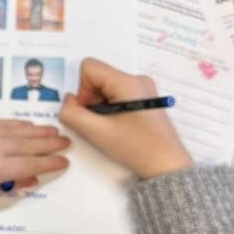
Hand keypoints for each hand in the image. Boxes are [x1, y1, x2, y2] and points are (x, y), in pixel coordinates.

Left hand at [0, 117, 70, 201]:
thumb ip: (3, 186)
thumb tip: (28, 180)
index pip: (32, 165)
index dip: (51, 163)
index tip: (63, 162)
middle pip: (31, 144)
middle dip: (51, 144)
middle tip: (67, 143)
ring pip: (20, 130)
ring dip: (40, 131)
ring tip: (55, 132)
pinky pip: (4, 121)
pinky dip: (19, 123)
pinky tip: (29, 125)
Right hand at [59, 58, 192, 179]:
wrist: (166, 165)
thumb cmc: (135, 147)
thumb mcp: (97, 132)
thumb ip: (72, 114)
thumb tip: (67, 101)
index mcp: (127, 81)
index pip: (89, 68)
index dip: (82, 90)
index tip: (92, 113)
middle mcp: (137, 79)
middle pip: (98, 77)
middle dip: (92, 100)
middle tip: (102, 124)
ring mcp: (143, 88)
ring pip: (106, 87)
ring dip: (101, 106)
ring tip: (113, 127)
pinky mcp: (146, 99)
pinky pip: (117, 95)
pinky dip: (112, 109)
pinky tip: (120, 126)